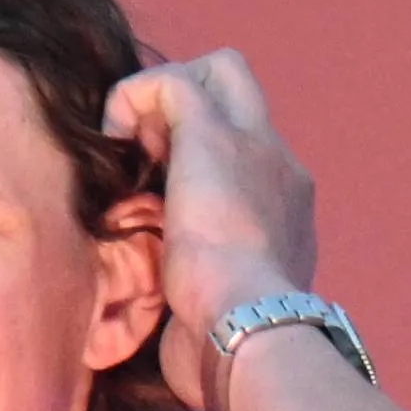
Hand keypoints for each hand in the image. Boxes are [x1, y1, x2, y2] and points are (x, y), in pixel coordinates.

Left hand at [100, 49, 317, 410]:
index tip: (168, 188)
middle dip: (192, 102)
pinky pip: (171, 83)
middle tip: (154, 152)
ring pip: (218, 71)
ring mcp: (258, 148)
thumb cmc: (240, 340)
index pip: (251, 151)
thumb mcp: (233, 308)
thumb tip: (191, 325)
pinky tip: (119, 142)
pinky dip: (134, 100)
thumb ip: (220, 291)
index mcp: (290, 213)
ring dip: (164, 99)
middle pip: (245, 91)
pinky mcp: (216, 136)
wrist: (256, 329)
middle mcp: (284, 170)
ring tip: (136, 149)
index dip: (203, 152)